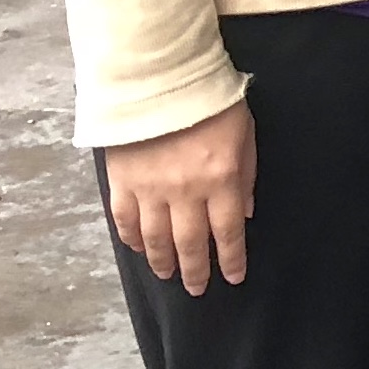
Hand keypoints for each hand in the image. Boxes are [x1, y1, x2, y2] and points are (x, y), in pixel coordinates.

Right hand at [103, 99, 255, 295]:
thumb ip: (246, 177)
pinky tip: (139, 248)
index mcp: (221, 180)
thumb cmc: (212, 102)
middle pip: (191, 243)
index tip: (233, 278)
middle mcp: (185, 192)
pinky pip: (126, 221)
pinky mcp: (122, 183)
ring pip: (156, 239)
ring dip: (163, 262)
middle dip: (196, 270)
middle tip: (197, 289)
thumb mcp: (246, 135)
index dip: (231, 259)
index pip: (228, 232)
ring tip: (168, 274)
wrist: (161, 79)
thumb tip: (246, 214)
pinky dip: (132, 239)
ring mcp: (150, 190)